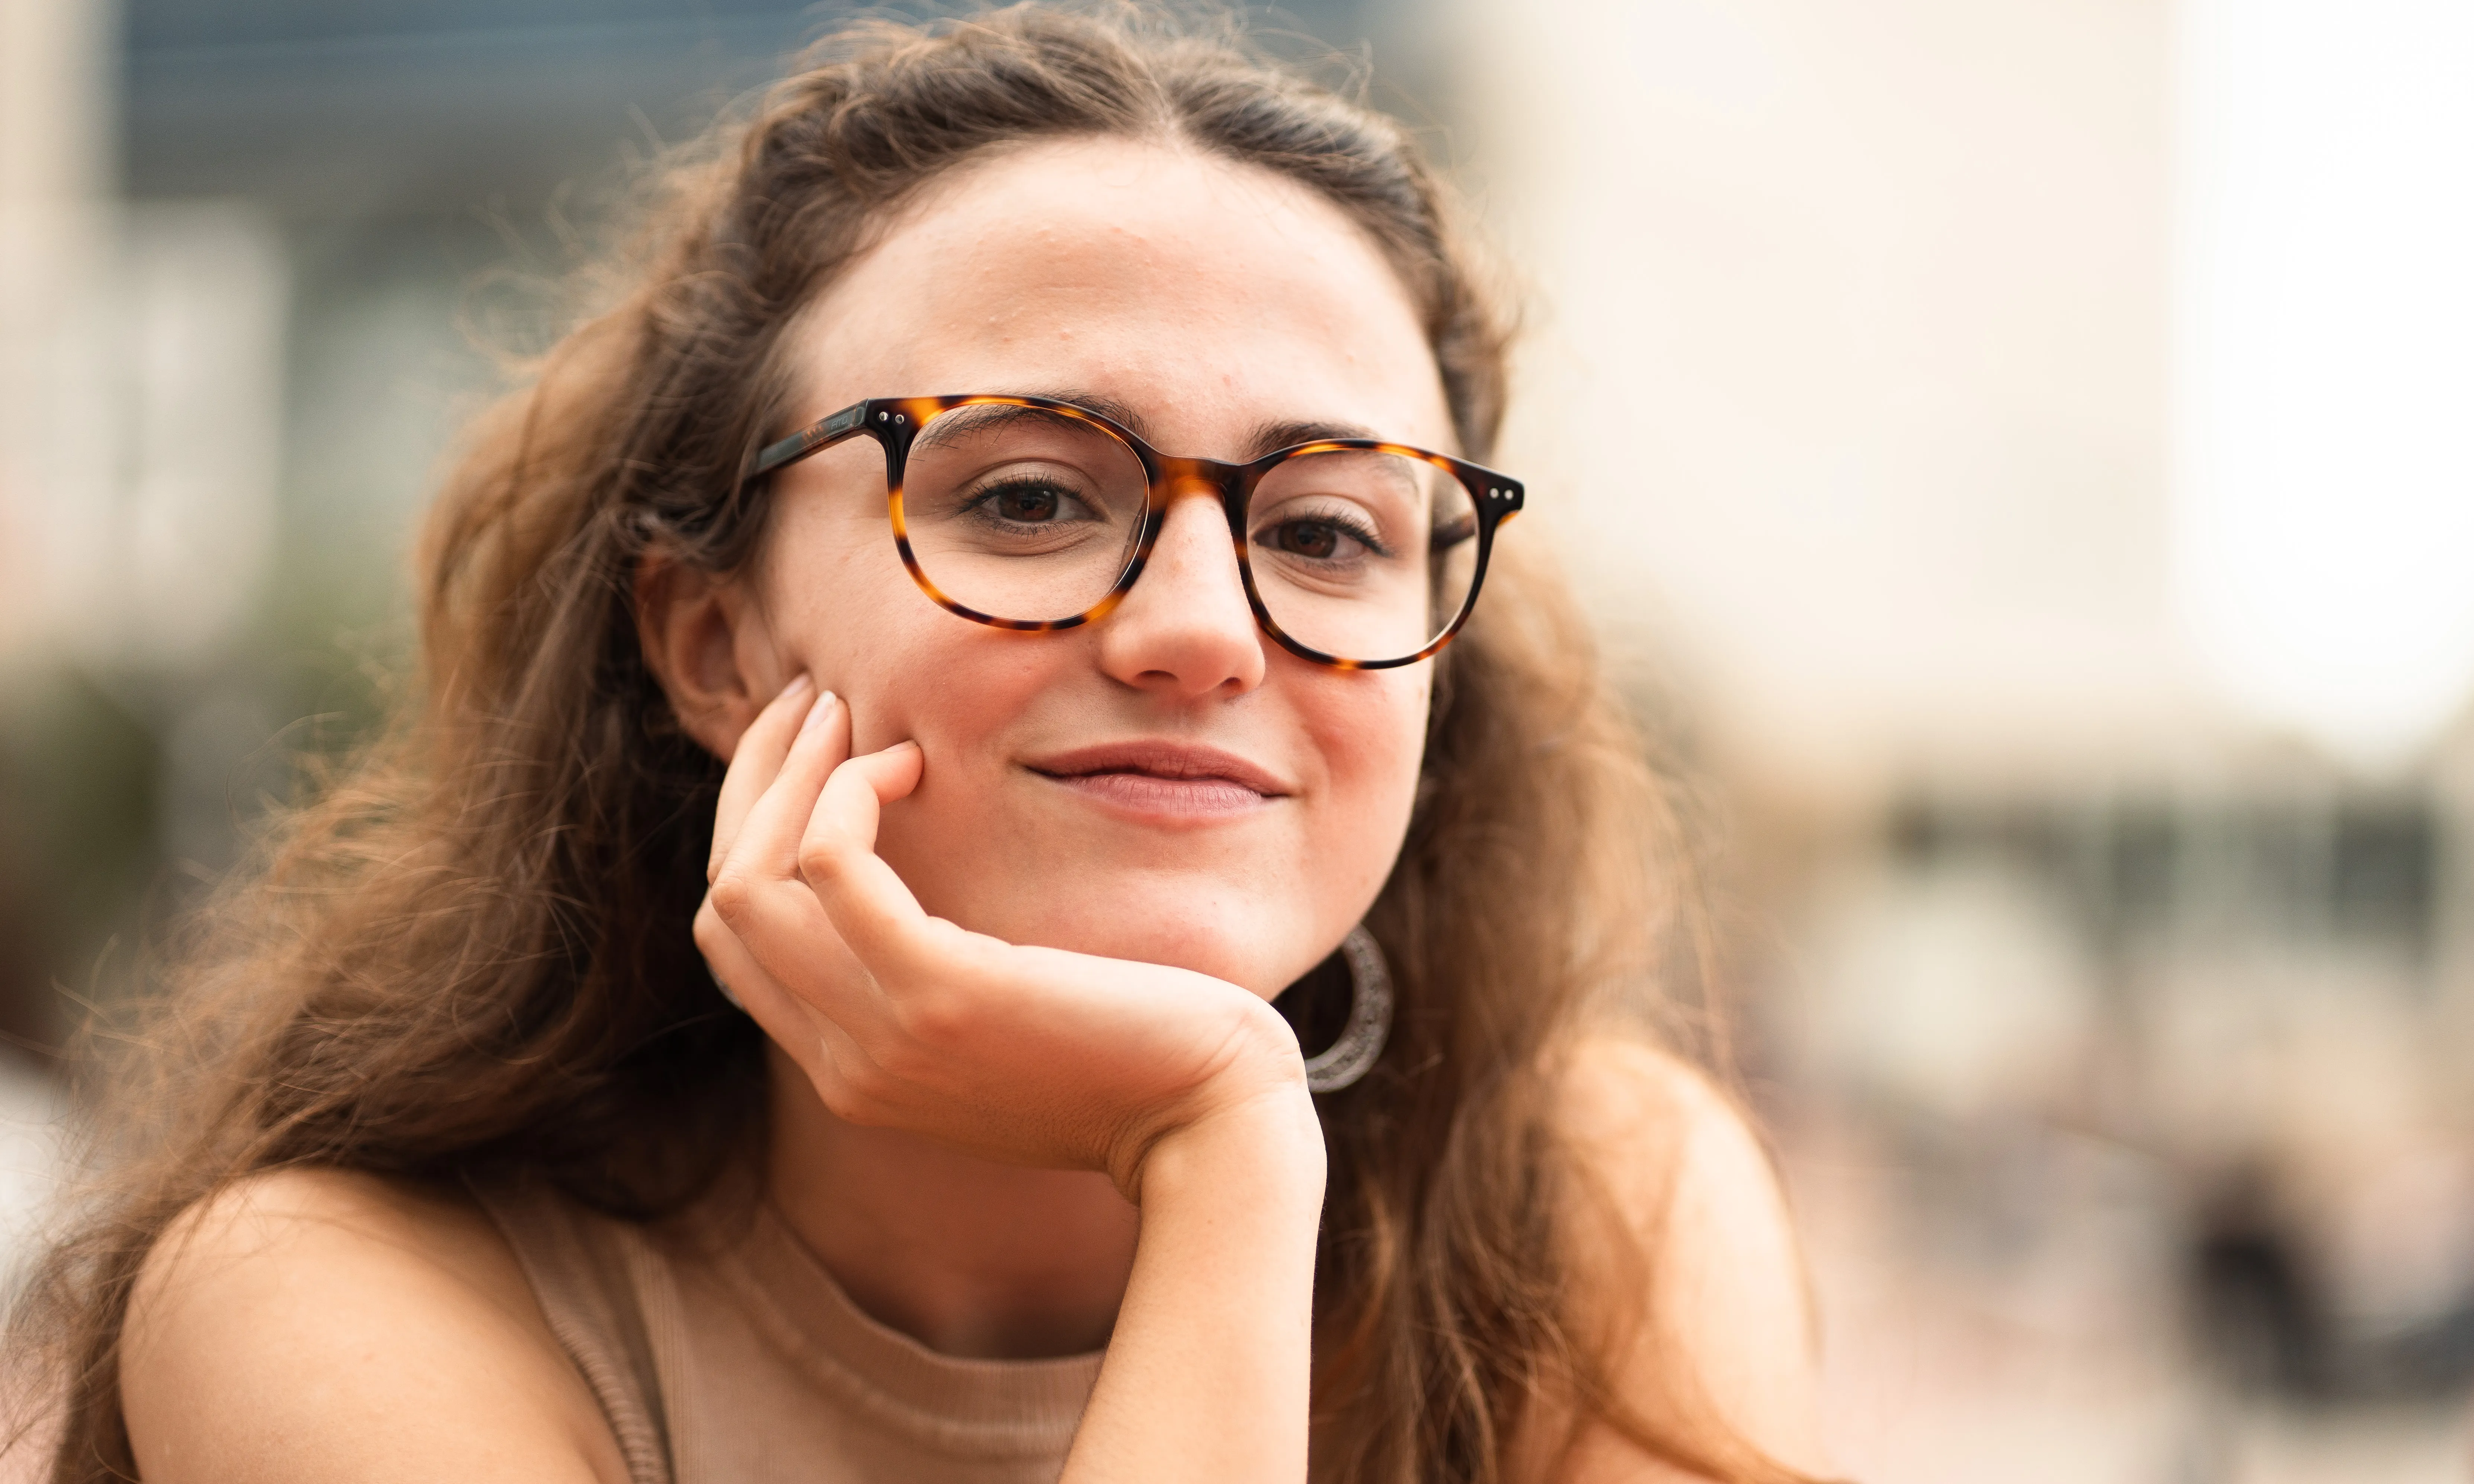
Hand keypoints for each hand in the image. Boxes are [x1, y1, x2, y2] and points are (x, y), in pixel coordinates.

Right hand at [694, 678, 1317, 1196]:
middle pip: (729, 905)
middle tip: (809, 704)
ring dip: (791, 774)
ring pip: (754, 882)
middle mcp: (848, 1068)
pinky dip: (851, 793)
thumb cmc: (1138, 1059)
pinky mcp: (940, 995)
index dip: (752, 834)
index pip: (737, 946)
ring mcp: (885, 1038)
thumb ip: (933, 991)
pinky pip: (835, 865)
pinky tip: (911, 760)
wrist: (1211, 1122)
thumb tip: (902, 898)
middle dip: (755, 787)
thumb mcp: (1005, 1035)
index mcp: (856, 1074)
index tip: (806, 756)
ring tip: (843, 711)